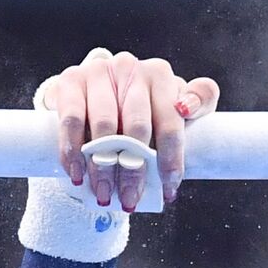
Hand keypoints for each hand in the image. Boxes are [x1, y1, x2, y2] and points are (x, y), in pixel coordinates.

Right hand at [40, 50, 219, 210]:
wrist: (97, 90)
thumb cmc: (143, 106)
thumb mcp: (173, 103)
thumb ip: (196, 103)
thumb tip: (189, 109)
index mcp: (160, 76)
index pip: (170, 120)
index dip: (171, 157)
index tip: (168, 187)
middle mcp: (130, 68)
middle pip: (136, 127)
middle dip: (134, 169)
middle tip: (130, 199)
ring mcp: (99, 72)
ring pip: (104, 126)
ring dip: (103, 166)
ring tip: (104, 194)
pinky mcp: (71, 80)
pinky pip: (71, 120)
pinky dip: (72, 151)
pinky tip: (77, 173)